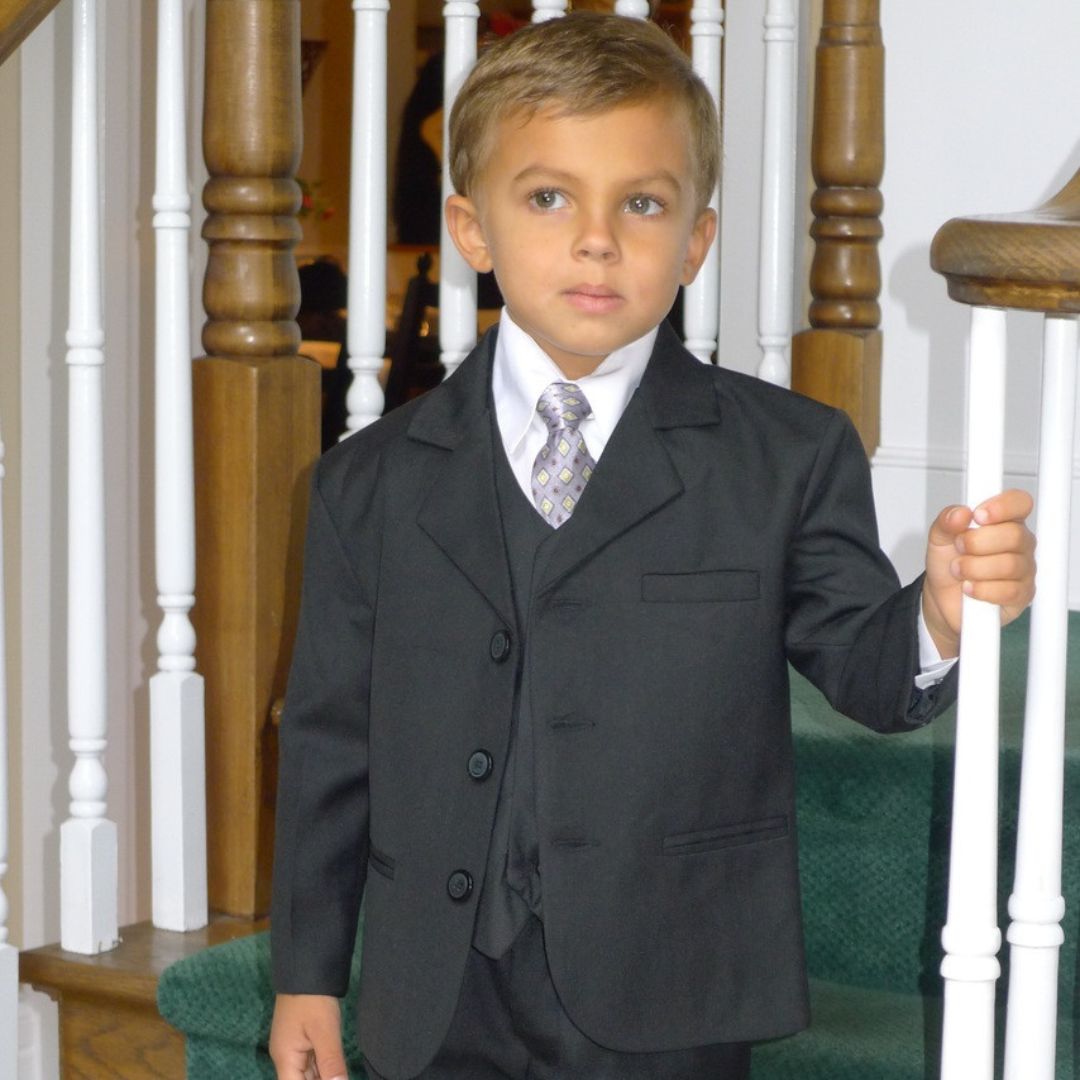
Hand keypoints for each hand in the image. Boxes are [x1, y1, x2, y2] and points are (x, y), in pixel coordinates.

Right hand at [269, 994, 348, 1079]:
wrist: (305, 969)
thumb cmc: (313, 1000)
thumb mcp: (325, 1031)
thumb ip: (331, 1062)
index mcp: (285, 1059)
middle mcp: (285, 1058)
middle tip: (338, 1075)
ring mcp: (292, 1048)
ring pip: (306, 1074)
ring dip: (321, 1076)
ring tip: (338, 1074)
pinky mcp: (300, 1039)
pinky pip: (310, 1062)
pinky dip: (322, 1068)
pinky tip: (334, 1070)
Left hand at [922, 489, 1035, 658]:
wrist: (941, 596)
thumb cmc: (947, 562)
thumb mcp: (939, 537)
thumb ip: (946, 521)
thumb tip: (959, 513)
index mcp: (1003, 521)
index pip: (1020, 502)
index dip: (1003, 506)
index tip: (978, 515)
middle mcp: (1020, 543)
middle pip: (1015, 535)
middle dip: (977, 542)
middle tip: (959, 548)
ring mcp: (1024, 569)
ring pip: (1010, 564)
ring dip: (974, 568)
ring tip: (958, 570)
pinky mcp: (1021, 595)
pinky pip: (1008, 591)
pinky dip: (981, 589)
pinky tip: (969, 587)